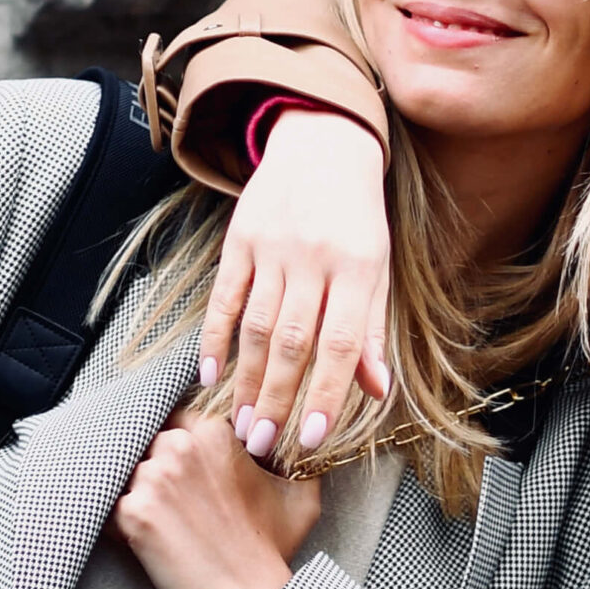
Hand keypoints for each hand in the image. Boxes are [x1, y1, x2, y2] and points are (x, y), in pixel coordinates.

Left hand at [112, 413, 321, 588]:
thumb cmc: (272, 551)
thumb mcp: (296, 491)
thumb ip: (285, 453)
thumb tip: (285, 439)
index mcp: (214, 432)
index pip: (170, 418)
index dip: (170, 446)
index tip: (176, 470)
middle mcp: (179, 447)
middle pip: (143, 444)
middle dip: (149, 468)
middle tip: (166, 502)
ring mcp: (152, 480)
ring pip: (122, 474)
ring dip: (130, 494)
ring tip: (156, 525)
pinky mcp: (132, 514)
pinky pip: (106, 507)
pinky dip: (115, 522)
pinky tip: (140, 542)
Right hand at [198, 110, 391, 464]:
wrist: (323, 143)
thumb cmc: (357, 218)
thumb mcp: (379, 269)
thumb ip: (372, 330)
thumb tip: (376, 390)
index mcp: (359, 269)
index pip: (340, 345)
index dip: (325, 396)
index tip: (309, 438)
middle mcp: (315, 260)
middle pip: (292, 343)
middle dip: (277, 400)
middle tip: (263, 445)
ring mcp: (273, 248)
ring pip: (256, 327)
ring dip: (247, 381)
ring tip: (241, 424)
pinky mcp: (240, 239)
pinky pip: (224, 298)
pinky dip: (214, 339)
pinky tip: (211, 376)